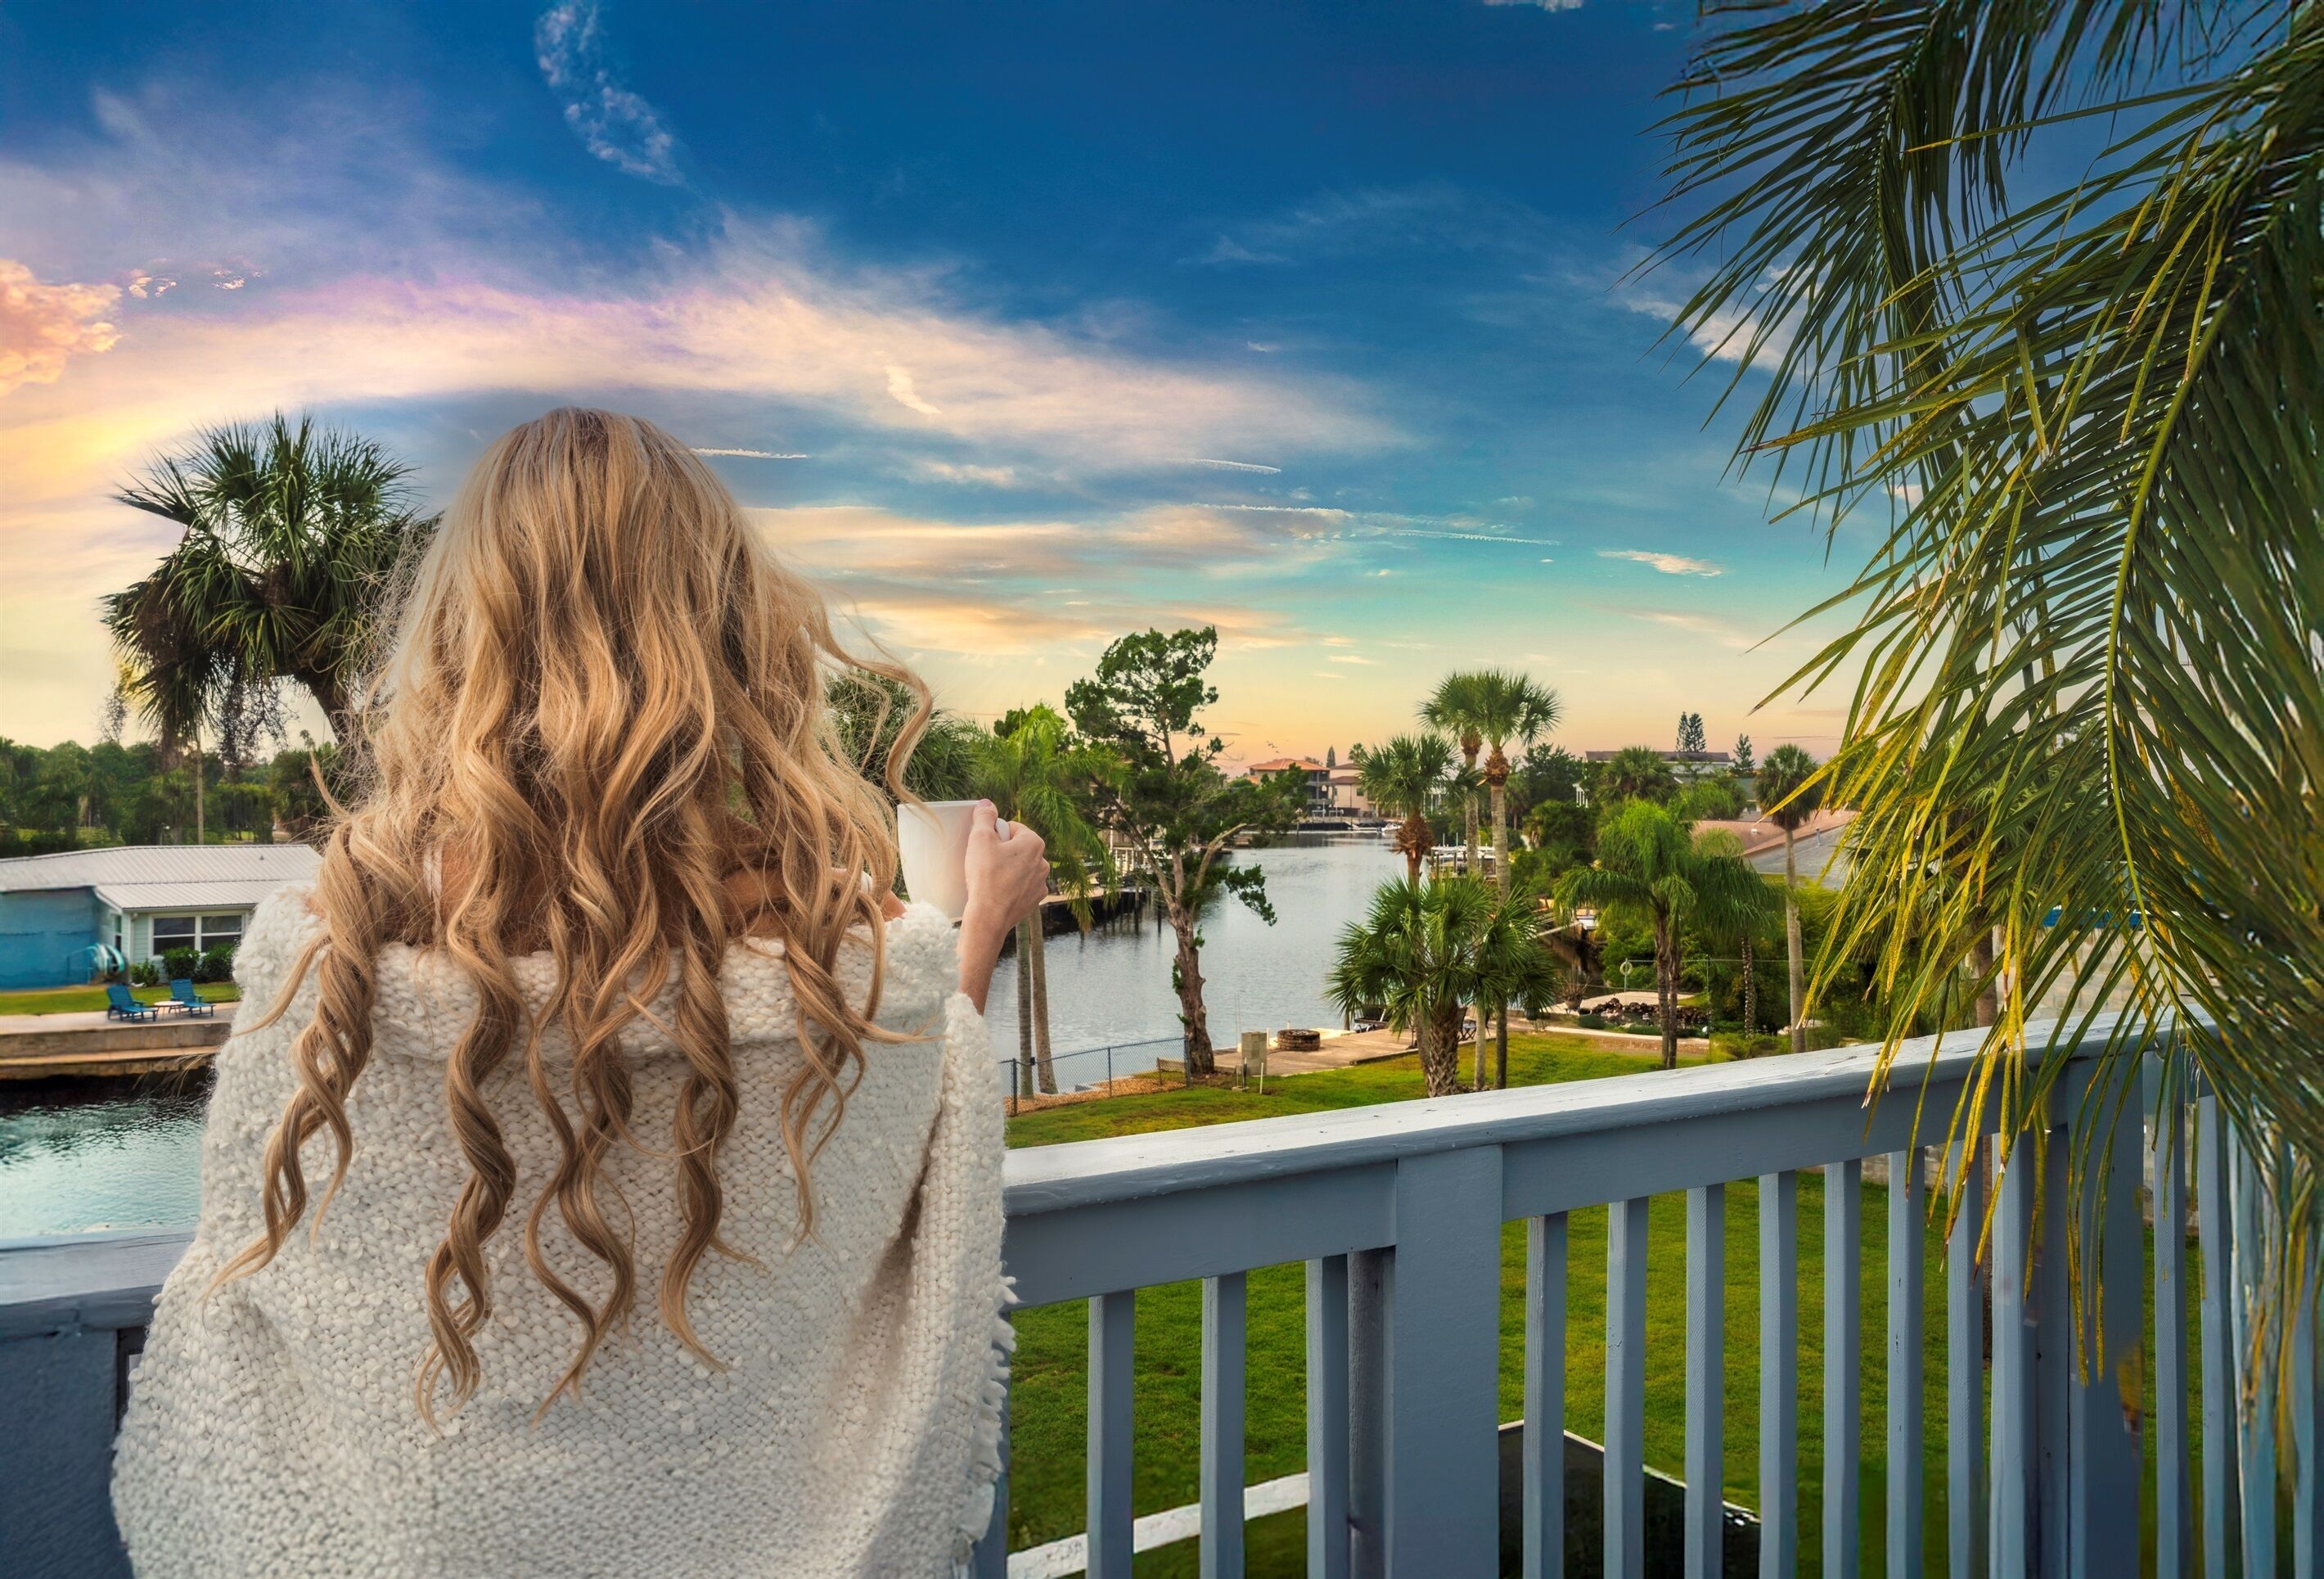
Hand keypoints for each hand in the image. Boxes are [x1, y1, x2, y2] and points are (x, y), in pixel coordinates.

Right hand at [956, 801, 1047, 1010]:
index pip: (1012, 828)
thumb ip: (984, 816)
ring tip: (989, 877)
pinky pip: (1021, 886)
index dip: (995, 833)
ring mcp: (1040, 883)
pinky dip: (1010, 886)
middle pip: (1018, 848)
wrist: (989, 916)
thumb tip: (987, 803)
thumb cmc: (985, 875)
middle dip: (1003, 851)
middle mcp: (1043, 862)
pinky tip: (996, 891)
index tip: (984, 845)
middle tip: (984, 860)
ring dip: (1008, 869)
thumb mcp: (980, 838)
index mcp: (1034, 843)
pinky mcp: (1034, 900)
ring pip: (1020, 868)